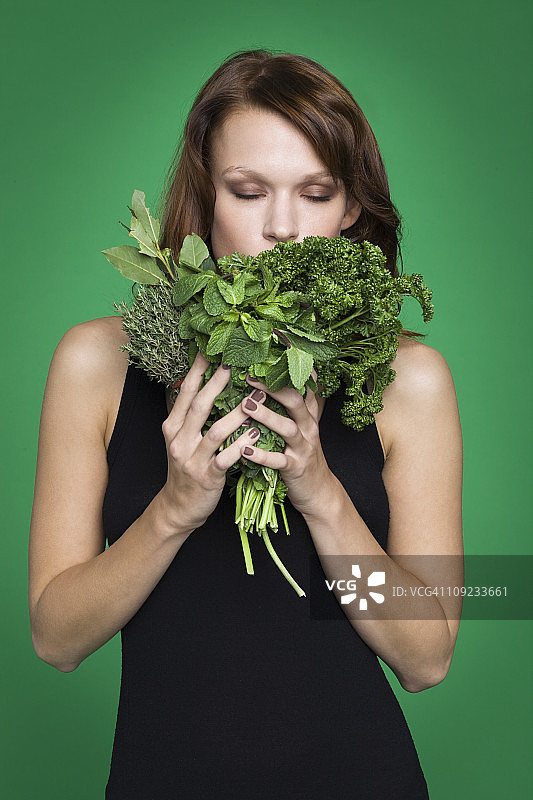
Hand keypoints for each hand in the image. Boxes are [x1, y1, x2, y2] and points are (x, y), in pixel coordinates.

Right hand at [159, 352, 266, 533]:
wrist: (179, 507)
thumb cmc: (187, 469)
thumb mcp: (181, 439)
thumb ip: (190, 414)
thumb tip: (203, 382)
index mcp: (173, 426)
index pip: (186, 392)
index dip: (198, 369)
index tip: (211, 349)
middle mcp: (179, 439)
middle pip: (199, 405)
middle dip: (218, 383)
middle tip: (236, 364)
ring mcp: (192, 459)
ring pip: (216, 430)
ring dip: (238, 413)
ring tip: (257, 399)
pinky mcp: (206, 476)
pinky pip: (226, 458)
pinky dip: (242, 444)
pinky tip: (256, 433)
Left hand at [239, 370, 337, 517]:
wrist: (318, 491)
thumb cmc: (301, 455)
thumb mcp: (302, 426)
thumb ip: (291, 405)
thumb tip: (273, 378)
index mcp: (308, 415)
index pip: (305, 385)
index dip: (292, 368)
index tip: (277, 347)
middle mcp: (308, 427)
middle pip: (296, 401)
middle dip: (273, 387)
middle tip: (249, 376)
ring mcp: (303, 448)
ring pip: (288, 428)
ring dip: (266, 415)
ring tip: (245, 404)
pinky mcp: (296, 468)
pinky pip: (279, 460)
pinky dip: (262, 455)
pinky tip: (244, 450)